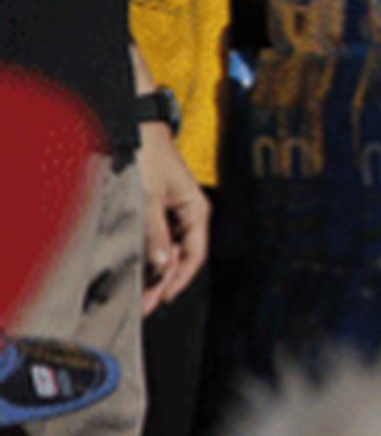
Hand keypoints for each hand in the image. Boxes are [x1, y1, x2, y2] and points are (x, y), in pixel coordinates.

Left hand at [137, 123, 209, 313]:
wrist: (135, 127)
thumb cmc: (148, 157)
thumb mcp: (150, 197)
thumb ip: (155, 232)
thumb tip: (159, 265)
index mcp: (196, 211)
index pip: (193, 256)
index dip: (178, 280)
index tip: (160, 300)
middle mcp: (186, 215)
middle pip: (177, 258)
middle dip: (160, 282)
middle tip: (141, 308)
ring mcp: (169, 213)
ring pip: (163, 251)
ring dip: (149, 271)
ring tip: (132, 294)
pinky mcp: (153, 210)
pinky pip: (151, 240)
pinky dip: (142, 255)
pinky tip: (129, 269)